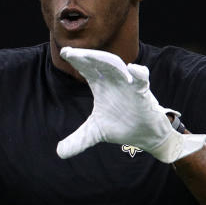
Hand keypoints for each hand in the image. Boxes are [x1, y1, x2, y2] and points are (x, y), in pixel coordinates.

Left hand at [56, 47, 205, 162]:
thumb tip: (59, 152)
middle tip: (72, 52)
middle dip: (86, 57)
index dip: (76, 60)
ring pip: (118, 67)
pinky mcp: (143, 92)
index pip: (86, 68)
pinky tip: (133, 69)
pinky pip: (142, 79)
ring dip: (106, 61)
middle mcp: (113, 81)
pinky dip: (139, 74)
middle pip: (99, 63)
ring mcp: (128, 85)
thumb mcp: (95, 133)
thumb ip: (77, 140)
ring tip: (90, 57)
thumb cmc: (122, 126)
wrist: (146, 136)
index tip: (64, 52)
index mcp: (100, 86)